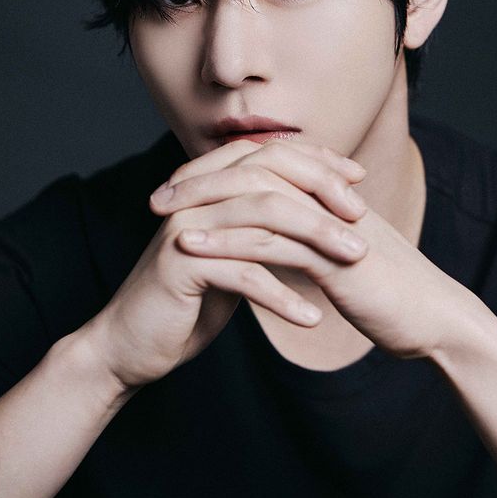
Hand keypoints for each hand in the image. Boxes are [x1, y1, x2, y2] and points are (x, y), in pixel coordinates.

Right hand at [81, 137, 368, 390]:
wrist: (133, 343)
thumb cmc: (191, 298)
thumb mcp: (234, 251)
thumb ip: (262, 224)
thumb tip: (314, 203)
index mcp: (209, 185)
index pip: (270, 154)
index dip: (317, 161)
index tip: (358, 178)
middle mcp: (196, 196)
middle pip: (270, 177)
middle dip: (324, 196)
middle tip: (363, 221)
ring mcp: (186, 226)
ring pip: (265, 219)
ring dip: (317, 241)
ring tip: (355, 262)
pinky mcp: (181, 265)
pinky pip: (245, 274)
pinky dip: (283, 297)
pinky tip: (312, 318)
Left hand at [152, 137, 475, 360]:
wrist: (436, 319)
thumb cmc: (393, 294)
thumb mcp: (348, 258)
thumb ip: (318, 242)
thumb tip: (284, 242)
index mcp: (331, 196)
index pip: (266, 167)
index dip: (221, 173)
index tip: (180, 188)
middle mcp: (329, 200)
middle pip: (255, 172)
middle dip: (202, 180)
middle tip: (159, 196)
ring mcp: (331, 225)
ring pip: (256, 200)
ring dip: (204, 205)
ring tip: (163, 216)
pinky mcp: (332, 257)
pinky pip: (270, 241)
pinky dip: (226, 241)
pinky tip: (192, 247)